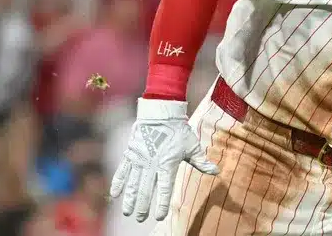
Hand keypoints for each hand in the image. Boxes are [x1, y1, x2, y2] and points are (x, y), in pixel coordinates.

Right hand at [109, 98, 218, 221]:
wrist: (161, 112)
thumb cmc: (179, 131)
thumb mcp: (192, 146)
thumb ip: (201, 161)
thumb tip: (216, 172)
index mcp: (167, 164)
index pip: (164, 189)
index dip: (161, 204)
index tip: (159, 216)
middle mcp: (151, 164)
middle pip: (145, 190)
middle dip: (143, 206)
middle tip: (141, 218)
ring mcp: (139, 159)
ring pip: (132, 184)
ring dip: (129, 199)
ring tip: (128, 212)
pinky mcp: (130, 154)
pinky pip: (121, 171)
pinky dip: (117, 183)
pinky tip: (114, 195)